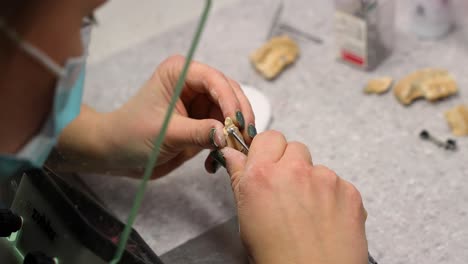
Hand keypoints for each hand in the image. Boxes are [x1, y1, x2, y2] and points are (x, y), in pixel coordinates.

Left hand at [50, 55, 255, 176]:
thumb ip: (198, 132)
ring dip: (235, 132)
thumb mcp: (166, 133)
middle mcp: (193, 83)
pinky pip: (224, 130)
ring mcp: (199, 103)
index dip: (229, 99)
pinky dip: (226, 144)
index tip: (236, 123)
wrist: (118, 154)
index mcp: (180, 72)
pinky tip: (217, 159)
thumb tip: (227, 135)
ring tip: (234, 151)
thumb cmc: (131, 135)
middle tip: (244, 139)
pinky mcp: (203, 122)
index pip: (214, 79)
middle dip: (238, 116)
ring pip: (231, 113)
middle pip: (229, 94)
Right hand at [221, 131, 367, 263]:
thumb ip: (241, 179)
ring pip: (316, 166)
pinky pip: (337, 182)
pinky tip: (324, 218)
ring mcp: (325, 179)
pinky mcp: (348, 190)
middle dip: (289, 163)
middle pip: (293, 147)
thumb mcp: (246, 218)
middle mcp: (294, 171)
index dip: (267, 151)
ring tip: (308, 212)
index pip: (267, 137)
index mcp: (262, 176)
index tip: (268, 162)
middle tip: (287, 190)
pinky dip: (332, 196)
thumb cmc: (278, 257)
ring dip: (311, 181)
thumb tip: (232, 155)